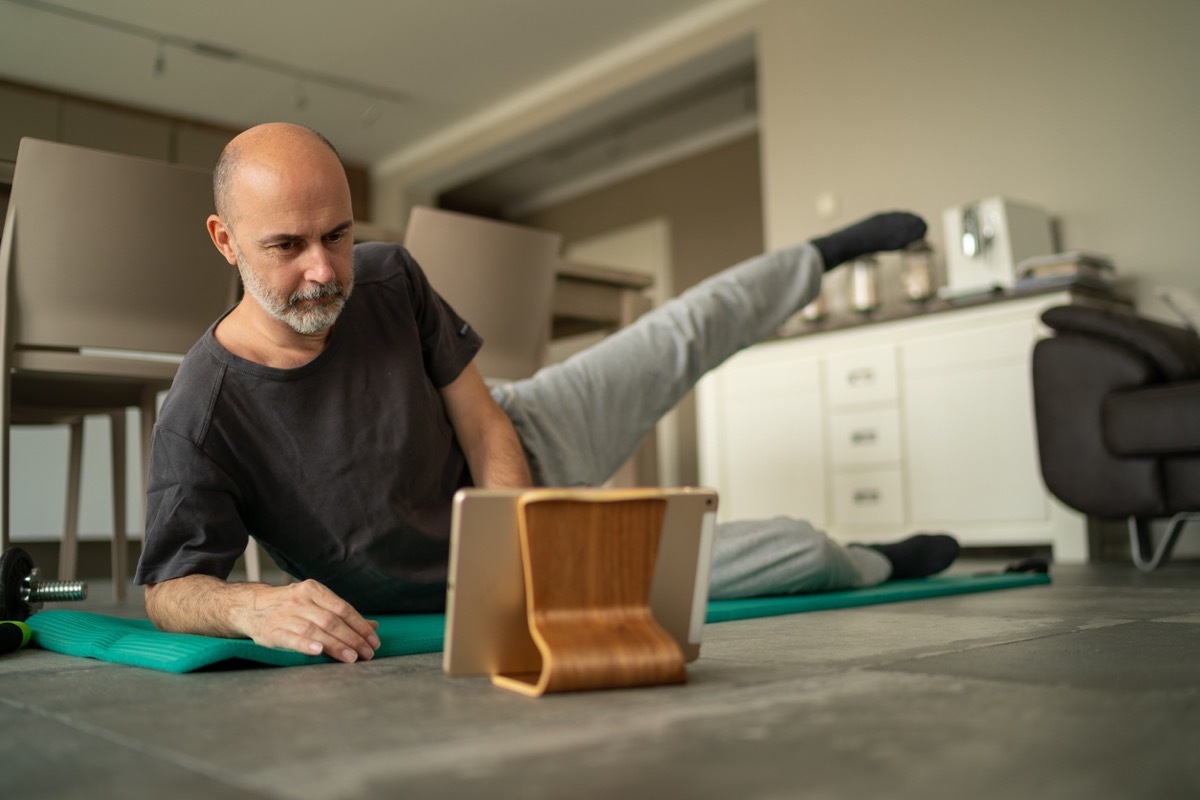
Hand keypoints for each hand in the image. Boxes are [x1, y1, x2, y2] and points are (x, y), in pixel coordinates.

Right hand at [238, 580, 380, 662]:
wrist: (251, 607)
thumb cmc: (291, 607)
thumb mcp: (315, 604)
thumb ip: (342, 615)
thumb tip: (372, 627)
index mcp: (313, 590)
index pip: (343, 608)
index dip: (360, 625)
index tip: (373, 641)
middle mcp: (300, 600)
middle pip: (331, 620)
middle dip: (352, 638)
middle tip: (366, 654)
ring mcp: (285, 615)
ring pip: (315, 630)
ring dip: (335, 645)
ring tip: (351, 658)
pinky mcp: (271, 631)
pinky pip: (291, 637)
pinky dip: (305, 644)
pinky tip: (318, 651)